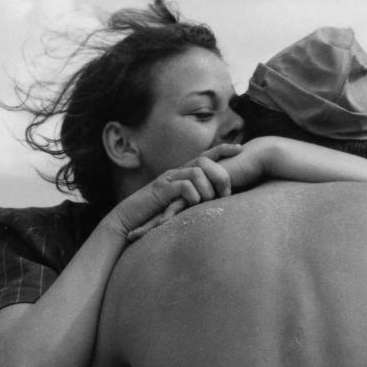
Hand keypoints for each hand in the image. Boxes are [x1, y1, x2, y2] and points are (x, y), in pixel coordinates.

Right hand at [109, 144, 241, 241]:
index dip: (223, 149)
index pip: (204, 155)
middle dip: (220, 174)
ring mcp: (167, 180)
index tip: (240, 148)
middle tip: (227, 192)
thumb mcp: (177, 204)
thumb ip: (192, 198)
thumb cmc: (152, 214)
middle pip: (204, 161)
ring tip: (210, 201)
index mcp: (180, 173)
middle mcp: (175, 172)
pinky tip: (194, 204)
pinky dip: (193, 194)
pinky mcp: (161, 192)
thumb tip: (214, 201)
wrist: (127, 218)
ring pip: (196, 172)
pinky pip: (184, 186)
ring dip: (208, 187)